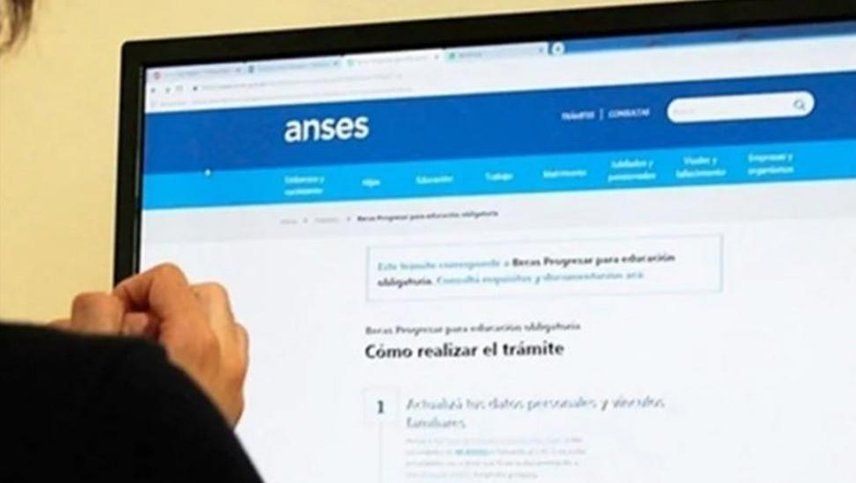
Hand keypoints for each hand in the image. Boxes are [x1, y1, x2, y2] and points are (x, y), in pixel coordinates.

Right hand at [53, 264, 248, 426]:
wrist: (165, 476)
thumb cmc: (136, 440)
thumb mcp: (100, 362)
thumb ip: (97, 319)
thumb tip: (103, 306)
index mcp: (196, 342)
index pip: (168, 279)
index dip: (130, 289)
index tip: (111, 311)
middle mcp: (224, 360)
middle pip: (204, 294)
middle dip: (166, 303)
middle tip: (133, 325)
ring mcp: (232, 383)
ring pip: (222, 325)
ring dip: (189, 326)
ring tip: (151, 349)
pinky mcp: (231, 404)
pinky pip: (227, 357)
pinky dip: (203, 353)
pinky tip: (170, 374)